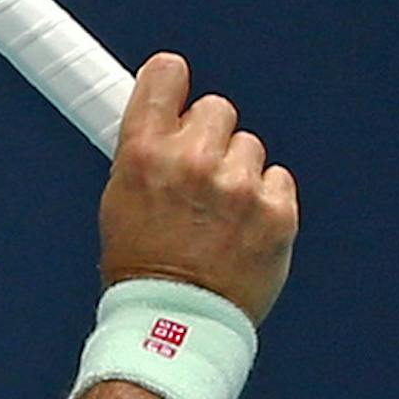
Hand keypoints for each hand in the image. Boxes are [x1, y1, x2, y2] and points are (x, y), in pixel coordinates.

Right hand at [99, 53, 298, 325]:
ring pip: (249, 146)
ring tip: (219, 212)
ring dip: (238, 171)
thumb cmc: (142, 265)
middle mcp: (191, 160)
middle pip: (217, 108)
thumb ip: (146, 150)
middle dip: (209, 136)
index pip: (167, 74)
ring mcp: (238, 186)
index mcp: (143, 152)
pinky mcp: (276, 211)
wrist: (175, 324)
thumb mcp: (120, 197)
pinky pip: (278, 179)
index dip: (173, 82)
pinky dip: (264, 199)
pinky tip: (242, 227)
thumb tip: (167, 116)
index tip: (176, 90)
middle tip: (198, 174)